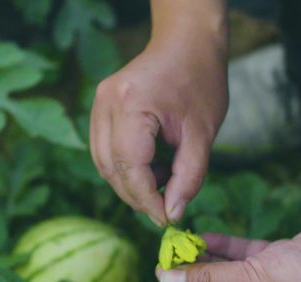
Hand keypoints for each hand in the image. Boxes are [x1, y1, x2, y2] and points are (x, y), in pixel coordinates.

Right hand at [89, 0, 227, 225]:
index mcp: (132, 105)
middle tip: (167, 209)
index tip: (167, 220)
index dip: (147, 200)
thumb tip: (173, 213)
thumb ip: (189, 177)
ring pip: (104, 163)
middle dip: (137, 196)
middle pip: (112, 169)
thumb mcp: (202, 133)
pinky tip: (153, 167)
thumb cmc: (200, 81)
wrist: (186, 42)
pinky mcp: (100, 107)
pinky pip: (104, 150)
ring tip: (166, 182)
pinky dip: (125, 167)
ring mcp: (98, 103)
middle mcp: (106, 103)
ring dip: (130, 184)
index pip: (131, 168)